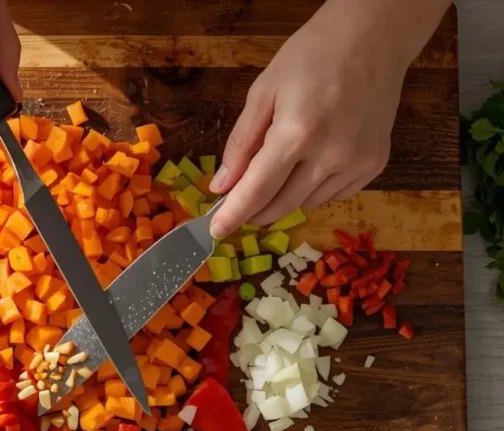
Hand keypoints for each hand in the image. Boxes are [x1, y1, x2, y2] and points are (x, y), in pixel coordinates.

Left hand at [208, 0, 450, 236]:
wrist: (373, 39)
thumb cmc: (311, 56)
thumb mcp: (263, 92)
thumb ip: (241, 143)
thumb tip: (222, 186)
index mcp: (297, 133)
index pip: (257, 191)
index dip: (234, 215)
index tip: (215, 231)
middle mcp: (331, 155)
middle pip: (282, 205)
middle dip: (254, 213)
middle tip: (237, 209)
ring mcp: (358, 163)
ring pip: (307, 203)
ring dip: (282, 200)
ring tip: (272, 177)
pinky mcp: (375, 164)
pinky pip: (333, 194)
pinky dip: (312, 190)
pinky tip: (306, 168)